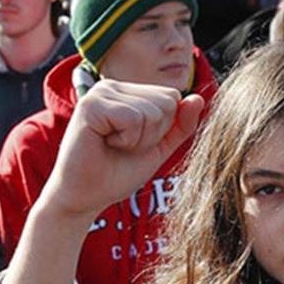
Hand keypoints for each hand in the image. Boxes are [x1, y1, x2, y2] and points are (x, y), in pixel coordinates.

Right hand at [38, 79, 205, 224]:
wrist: (84, 198)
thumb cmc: (116, 173)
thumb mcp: (158, 148)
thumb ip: (179, 125)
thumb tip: (198, 98)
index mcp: (127, 91)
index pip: (173, 97)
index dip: (163, 129)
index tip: (134, 143)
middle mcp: (113, 86)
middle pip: (167, 101)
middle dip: (153, 134)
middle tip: (123, 146)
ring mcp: (100, 92)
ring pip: (152, 111)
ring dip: (139, 140)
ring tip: (113, 146)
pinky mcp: (90, 105)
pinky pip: (133, 118)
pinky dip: (126, 140)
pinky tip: (105, 144)